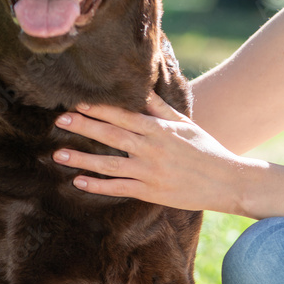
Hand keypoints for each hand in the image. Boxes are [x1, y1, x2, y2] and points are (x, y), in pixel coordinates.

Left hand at [52, 92, 258, 213]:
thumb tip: (143, 91)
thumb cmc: (206, 148)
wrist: (225, 181)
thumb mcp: (185, 124)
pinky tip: (78, 181)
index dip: (100, 109)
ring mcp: (149, 172)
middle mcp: (152, 149)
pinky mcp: (150, 191)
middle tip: (60, 120)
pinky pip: (118, 188)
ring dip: (82, 159)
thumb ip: (161, 109)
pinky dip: (97, 185)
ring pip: (109, 164)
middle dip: (84, 127)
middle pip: (111, 136)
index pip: (124, 116)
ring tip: (58, 154)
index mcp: (160, 130)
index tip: (79, 103)